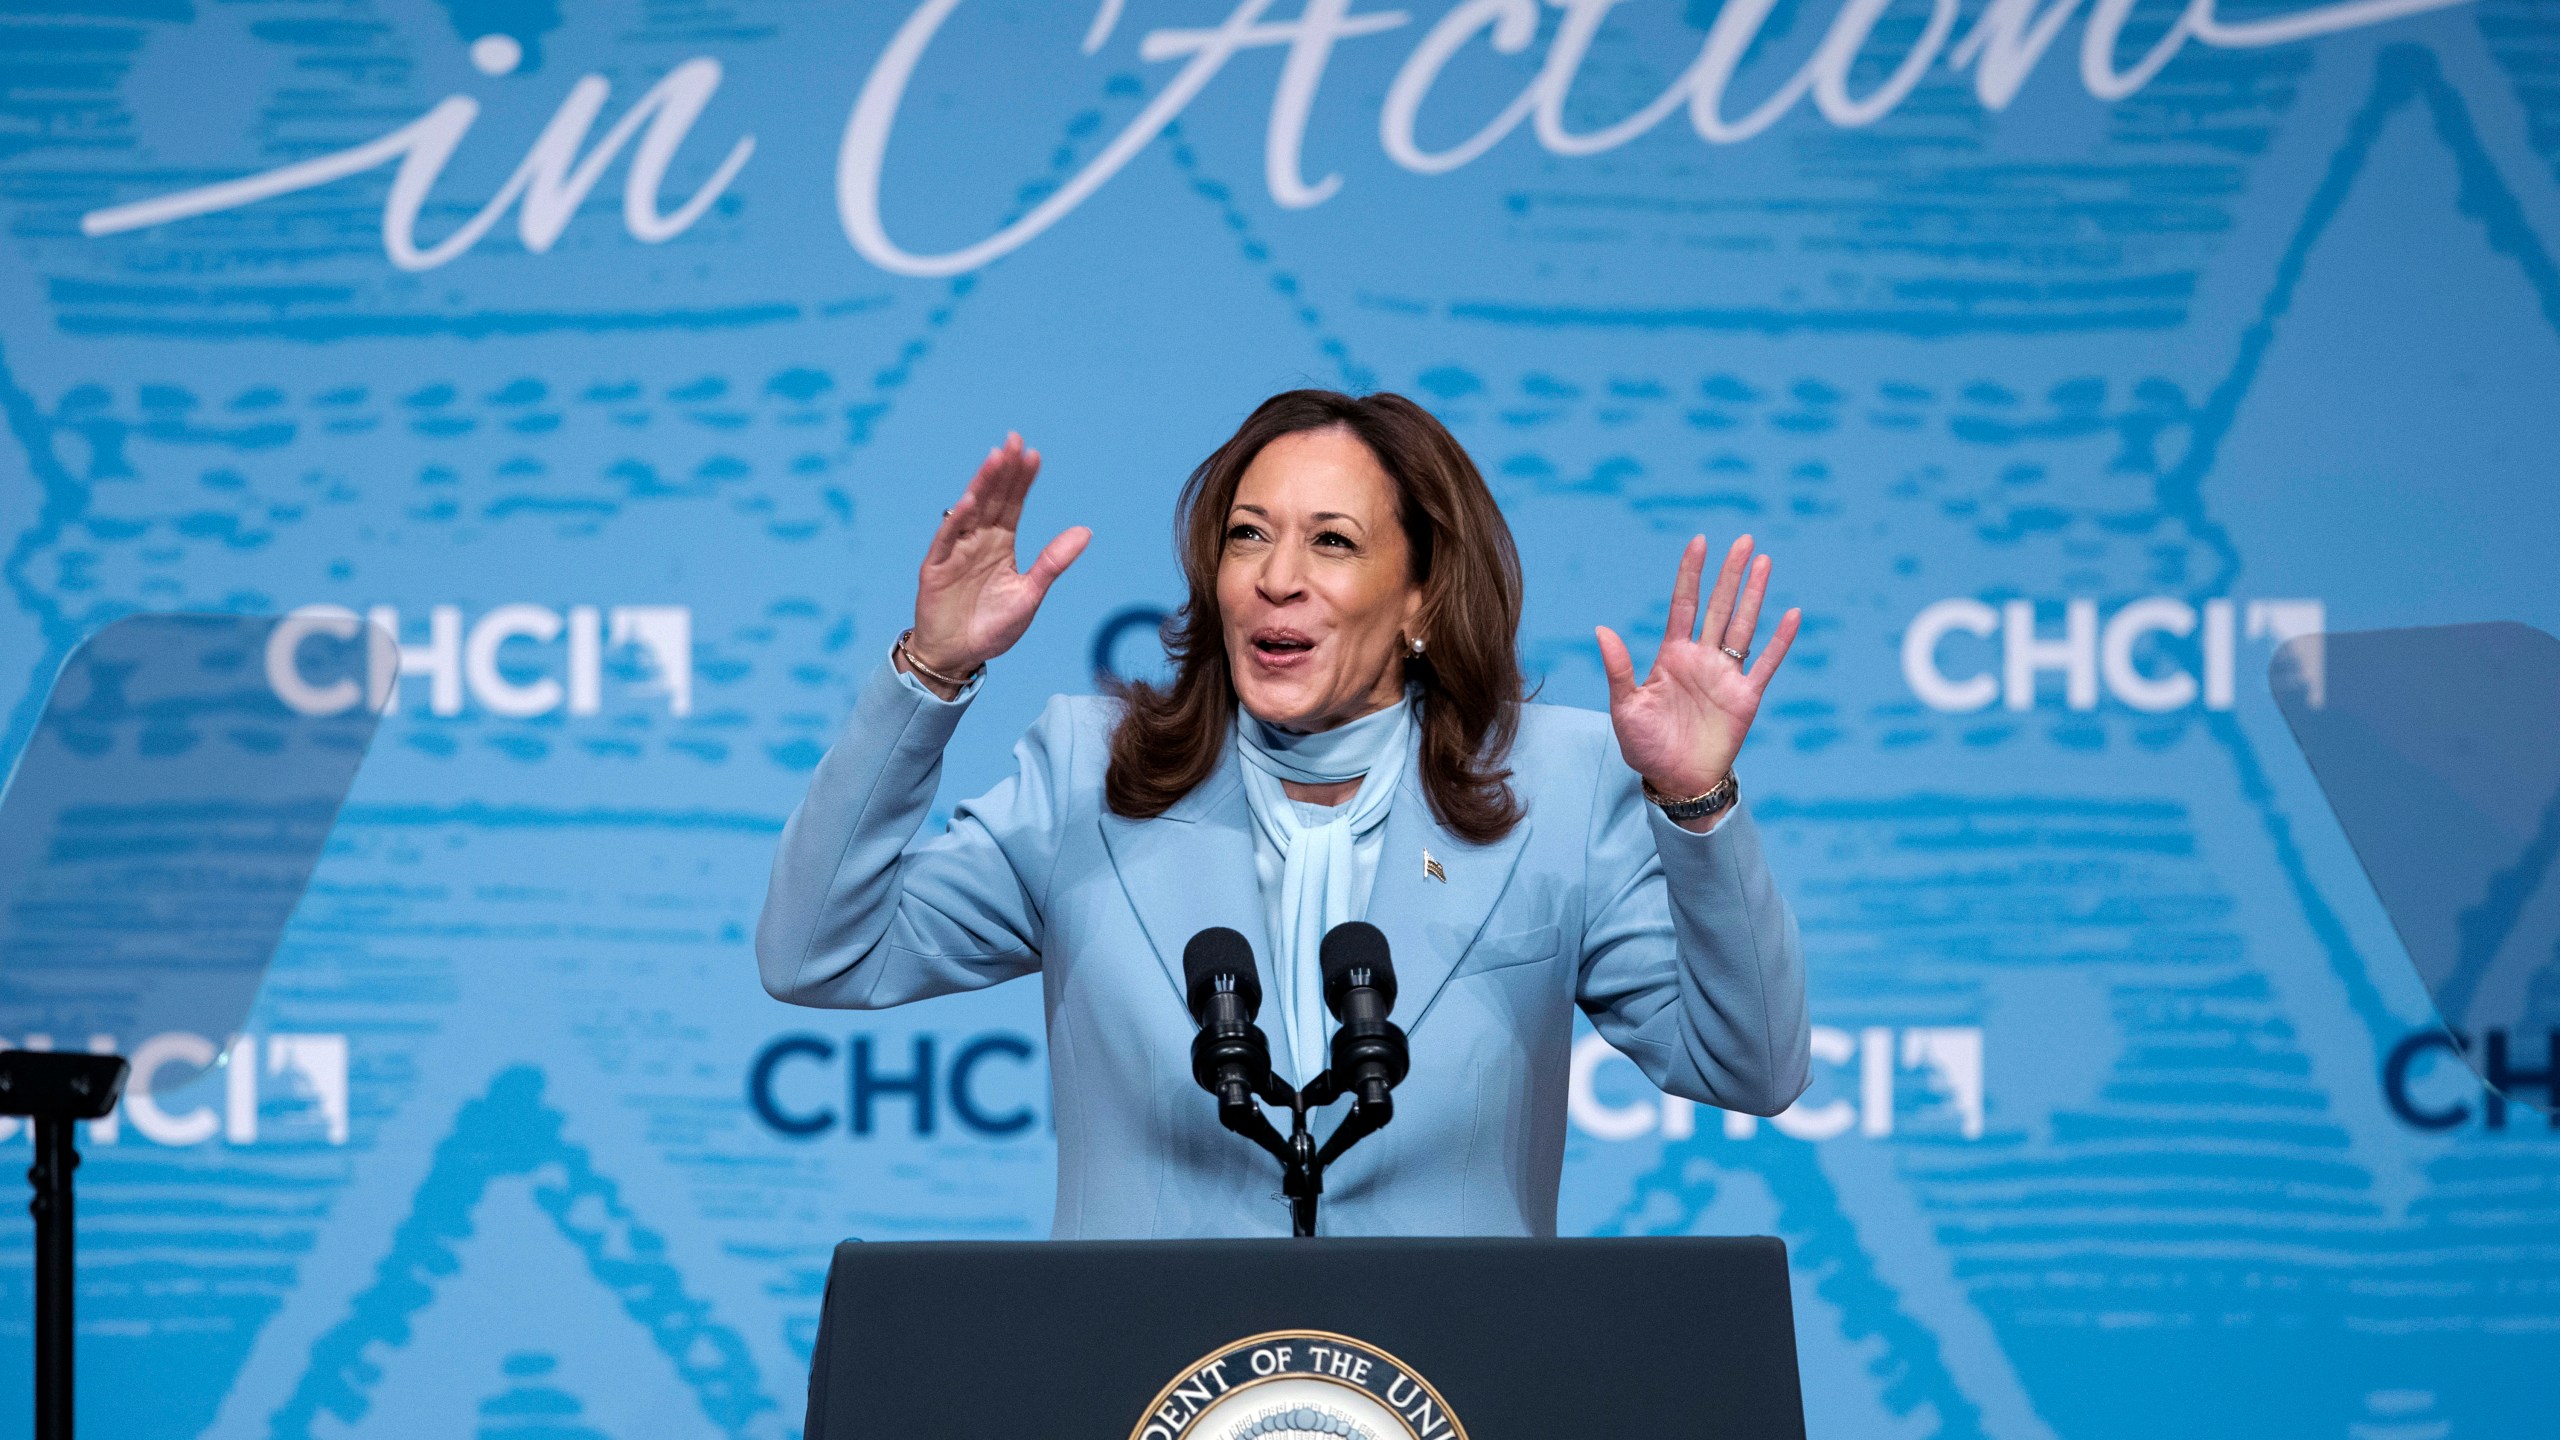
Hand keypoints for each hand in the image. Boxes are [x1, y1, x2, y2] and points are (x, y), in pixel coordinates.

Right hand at [905, 433, 1090, 698]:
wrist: (958, 657)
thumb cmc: (992, 627)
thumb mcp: (1030, 594)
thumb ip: (1053, 562)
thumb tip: (1086, 531)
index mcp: (1001, 545)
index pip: (1013, 504)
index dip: (1023, 480)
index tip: (1034, 455)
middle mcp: (978, 541)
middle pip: (993, 499)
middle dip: (1004, 470)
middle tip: (1015, 440)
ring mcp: (955, 551)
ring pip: (970, 510)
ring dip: (982, 484)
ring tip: (996, 458)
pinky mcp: (936, 567)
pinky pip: (947, 538)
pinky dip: (957, 520)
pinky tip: (970, 500)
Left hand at [1595, 535, 1800, 817]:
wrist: (1675, 781)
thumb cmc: (1645, 746)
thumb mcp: (1625, 707)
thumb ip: (1618, 669)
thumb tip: (1601, 629)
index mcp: (1672, 656)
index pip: (1683, 605)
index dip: (1691, 574)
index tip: (1700, 542)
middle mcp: (1701, 658)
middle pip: (1718, 606)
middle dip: (1731, 574)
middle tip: (1746, 540)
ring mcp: (1726, 676)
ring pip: (1743, 625)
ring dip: (1755, 595)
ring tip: (1765, 562)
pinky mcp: (1746, 697)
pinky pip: (1766, 664)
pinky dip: (1780, 641)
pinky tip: (1792, 614)